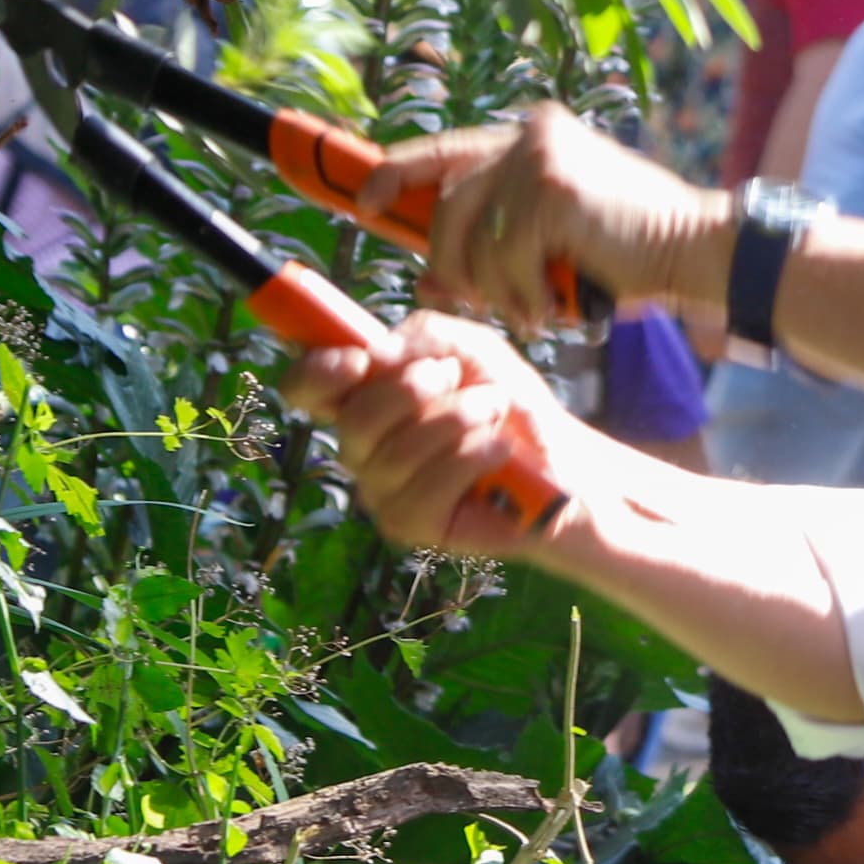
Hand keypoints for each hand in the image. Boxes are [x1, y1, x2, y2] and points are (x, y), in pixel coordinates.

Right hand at [284, 317, 589, 553]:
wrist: (558, 457)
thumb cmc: (506, 400)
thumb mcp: (470, 348)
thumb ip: (423, 338)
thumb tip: (378, 356)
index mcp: (364, 397)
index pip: (305, 388)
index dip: (318, 372)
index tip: (359, 360)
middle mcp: (361, 447)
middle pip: (353, 420)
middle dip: (412, 390)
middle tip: (456, 378)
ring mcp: (381, 490)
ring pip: (394, 453)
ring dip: (455, 420)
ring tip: (493, 409)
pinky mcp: (410, 525)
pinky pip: (426, 487)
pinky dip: (471, 457)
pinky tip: (499, 449)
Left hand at [362, 104, 735, 330]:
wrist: (696, 249)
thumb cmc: (628, 252)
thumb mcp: (549, 243)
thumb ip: (491, 244)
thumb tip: (424, 275)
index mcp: (530, 137)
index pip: (442, 149)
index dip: (395, 174)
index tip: (364, 204)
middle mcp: (529, 135)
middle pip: (447, 208)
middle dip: (452, 266)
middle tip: (484, 304)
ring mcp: (538, 158)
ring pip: (470, 242)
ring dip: (496, 291)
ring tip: (535, 309)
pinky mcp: (549, 190)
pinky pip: (501, 260)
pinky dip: (522, 297)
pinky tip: (553, 308)